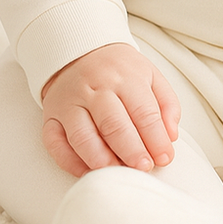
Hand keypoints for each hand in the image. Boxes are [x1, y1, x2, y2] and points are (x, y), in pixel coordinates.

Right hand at [40, 42, 180, 175]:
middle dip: (131, 151)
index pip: (143, 112)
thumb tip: (171, 136)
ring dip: (101, 160)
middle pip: (113, 125)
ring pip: (82, 137)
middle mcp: (95, 89)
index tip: (164, 158)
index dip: (155, 139)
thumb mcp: (150, 76)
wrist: (79, 51)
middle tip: (144, 168)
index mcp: (125, 78)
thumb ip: (166, 104)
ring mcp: (70, 103)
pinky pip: (55, 143)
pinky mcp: (51, 116)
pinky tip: (88, 172)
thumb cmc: (120, 70)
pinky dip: (70, 162)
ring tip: (118, 173)